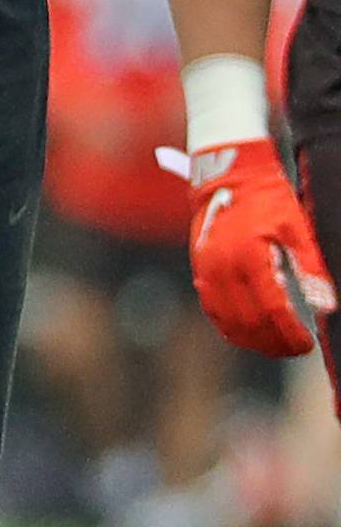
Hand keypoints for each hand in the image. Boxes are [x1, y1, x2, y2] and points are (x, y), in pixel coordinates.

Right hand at [187, 138, 335, 356]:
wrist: (228, 177)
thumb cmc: (268, 200)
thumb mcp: (297, 228)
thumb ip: (311, 267)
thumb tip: (327, 304)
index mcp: (250, 256)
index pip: (272, 309)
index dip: (290, 333)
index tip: (306, 344)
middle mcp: (223, 267)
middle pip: (249, 322)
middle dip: (274, 342)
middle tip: (295, 349)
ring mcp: (207, 271)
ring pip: (228, 322)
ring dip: (253, 340)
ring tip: (275, 345)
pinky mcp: (200, 271)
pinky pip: (212, 310)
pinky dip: (230, 327)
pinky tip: (248, 333)